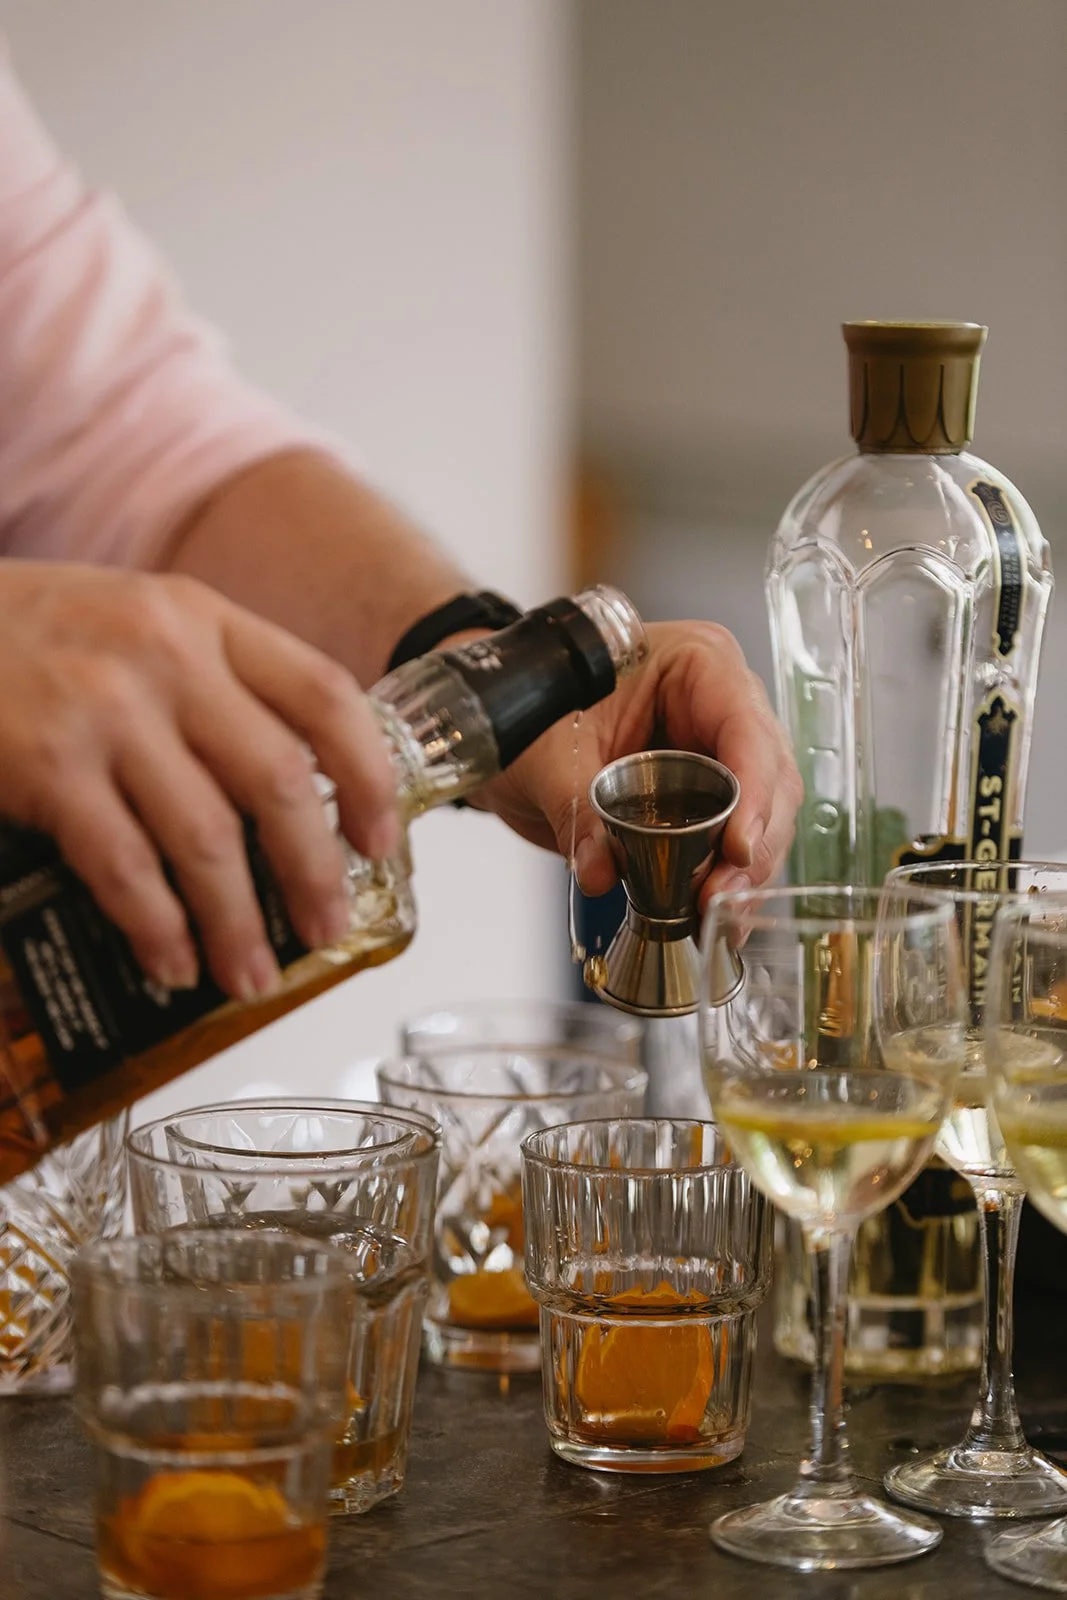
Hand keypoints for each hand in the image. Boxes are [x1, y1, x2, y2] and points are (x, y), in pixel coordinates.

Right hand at [0, 562, 399, 997]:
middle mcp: (167, 655)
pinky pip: (125, 866)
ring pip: (207, 837)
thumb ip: (216, 683)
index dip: (369, 776)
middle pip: (278, 778)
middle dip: (313, 871)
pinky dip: (157, 926)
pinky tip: (172, 961)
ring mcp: (104, 710)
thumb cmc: (34, 634)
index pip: (324, 694)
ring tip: (250, 975)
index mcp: (206, 618)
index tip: (379, 839)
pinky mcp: (46, 764)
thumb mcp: (142, 623)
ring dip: (238, 922)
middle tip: (327, 928)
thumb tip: (296, 790)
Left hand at [474, 619, 801, 905]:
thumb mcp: (547, 755)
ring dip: (745, 872)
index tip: (738, 847)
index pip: (746, 727)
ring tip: (714, 913)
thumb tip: (602, 869)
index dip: (753, 791)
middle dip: (752, 844)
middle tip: (719, 894)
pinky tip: (713, 916)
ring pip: (764, 817)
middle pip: (771, 779)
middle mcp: (721, 706)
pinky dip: (726, 880)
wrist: (502, 730)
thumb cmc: (532, 708)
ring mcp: (719, 753)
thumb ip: (577, 810)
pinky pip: (734, 841)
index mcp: (696, 664)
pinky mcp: (707, 798)